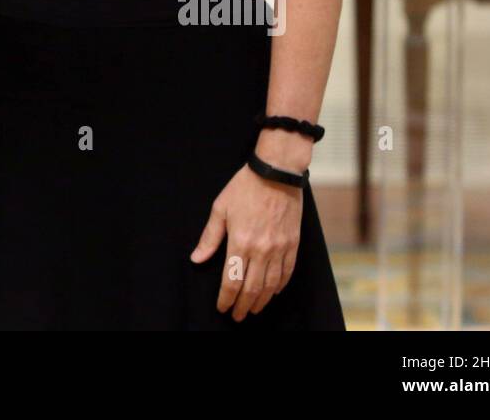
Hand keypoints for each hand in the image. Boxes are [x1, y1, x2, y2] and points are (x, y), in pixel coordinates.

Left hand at [188, 163, 302, 321]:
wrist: (276, 173)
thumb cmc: (244, 188)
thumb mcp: (220, 208)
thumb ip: (209, 237)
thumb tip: (196, 259)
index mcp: (240, 242)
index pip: (232, 281)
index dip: (226, 299)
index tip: (222, 308)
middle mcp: (261, 250)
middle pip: (252, 289)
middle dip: (243, 306)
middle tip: (237, 316)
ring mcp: (279, 249)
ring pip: (270, 286)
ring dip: (261, 301)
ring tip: (254, 309)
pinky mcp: (293, 244)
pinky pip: (287, 273)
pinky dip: (279, 286)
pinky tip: (273, 292)